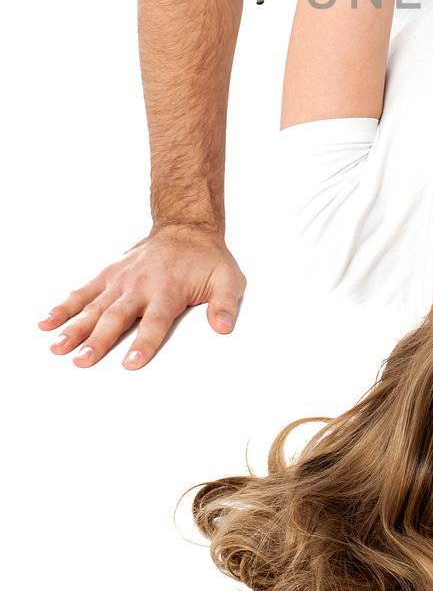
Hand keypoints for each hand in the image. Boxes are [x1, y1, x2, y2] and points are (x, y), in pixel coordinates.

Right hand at [38, 224, 245, 369]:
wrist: (185, 226)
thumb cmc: (206, 259)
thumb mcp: (228, 278)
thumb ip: (225, 303)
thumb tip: (223, 327)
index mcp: (168, 291)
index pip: (155, 322)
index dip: (143, 344)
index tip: (130, 364)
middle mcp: (140, 286)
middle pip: (117, 317)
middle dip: (98, 340)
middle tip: (82, 361)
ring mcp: (121, 280)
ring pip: (94, 307)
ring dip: (75, 327)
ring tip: (58, 347)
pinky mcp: (109, 274)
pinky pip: (84, 291)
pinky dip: (65, 306)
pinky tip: (47, 322)